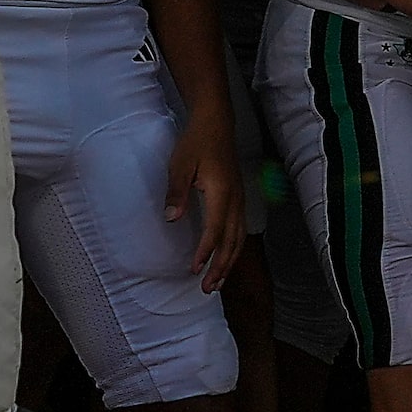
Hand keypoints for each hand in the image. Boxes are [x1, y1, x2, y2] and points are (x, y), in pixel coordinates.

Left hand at [164, 107, 244, 292]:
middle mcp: (235, 200)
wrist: (216, 123)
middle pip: (232, 242)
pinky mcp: (239, 198)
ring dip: (229, 262)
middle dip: (221, 267)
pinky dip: (234, 248)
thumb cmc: (196, 143)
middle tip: (208, 288)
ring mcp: (240, 200)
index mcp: (221, 194)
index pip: (215, 231)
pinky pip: (240, 230)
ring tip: (219, 281)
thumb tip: (172, 219)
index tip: (194, 270)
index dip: (205, 253)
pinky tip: (226, 257)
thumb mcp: (180, 165)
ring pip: (239, 239)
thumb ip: (176, 192)